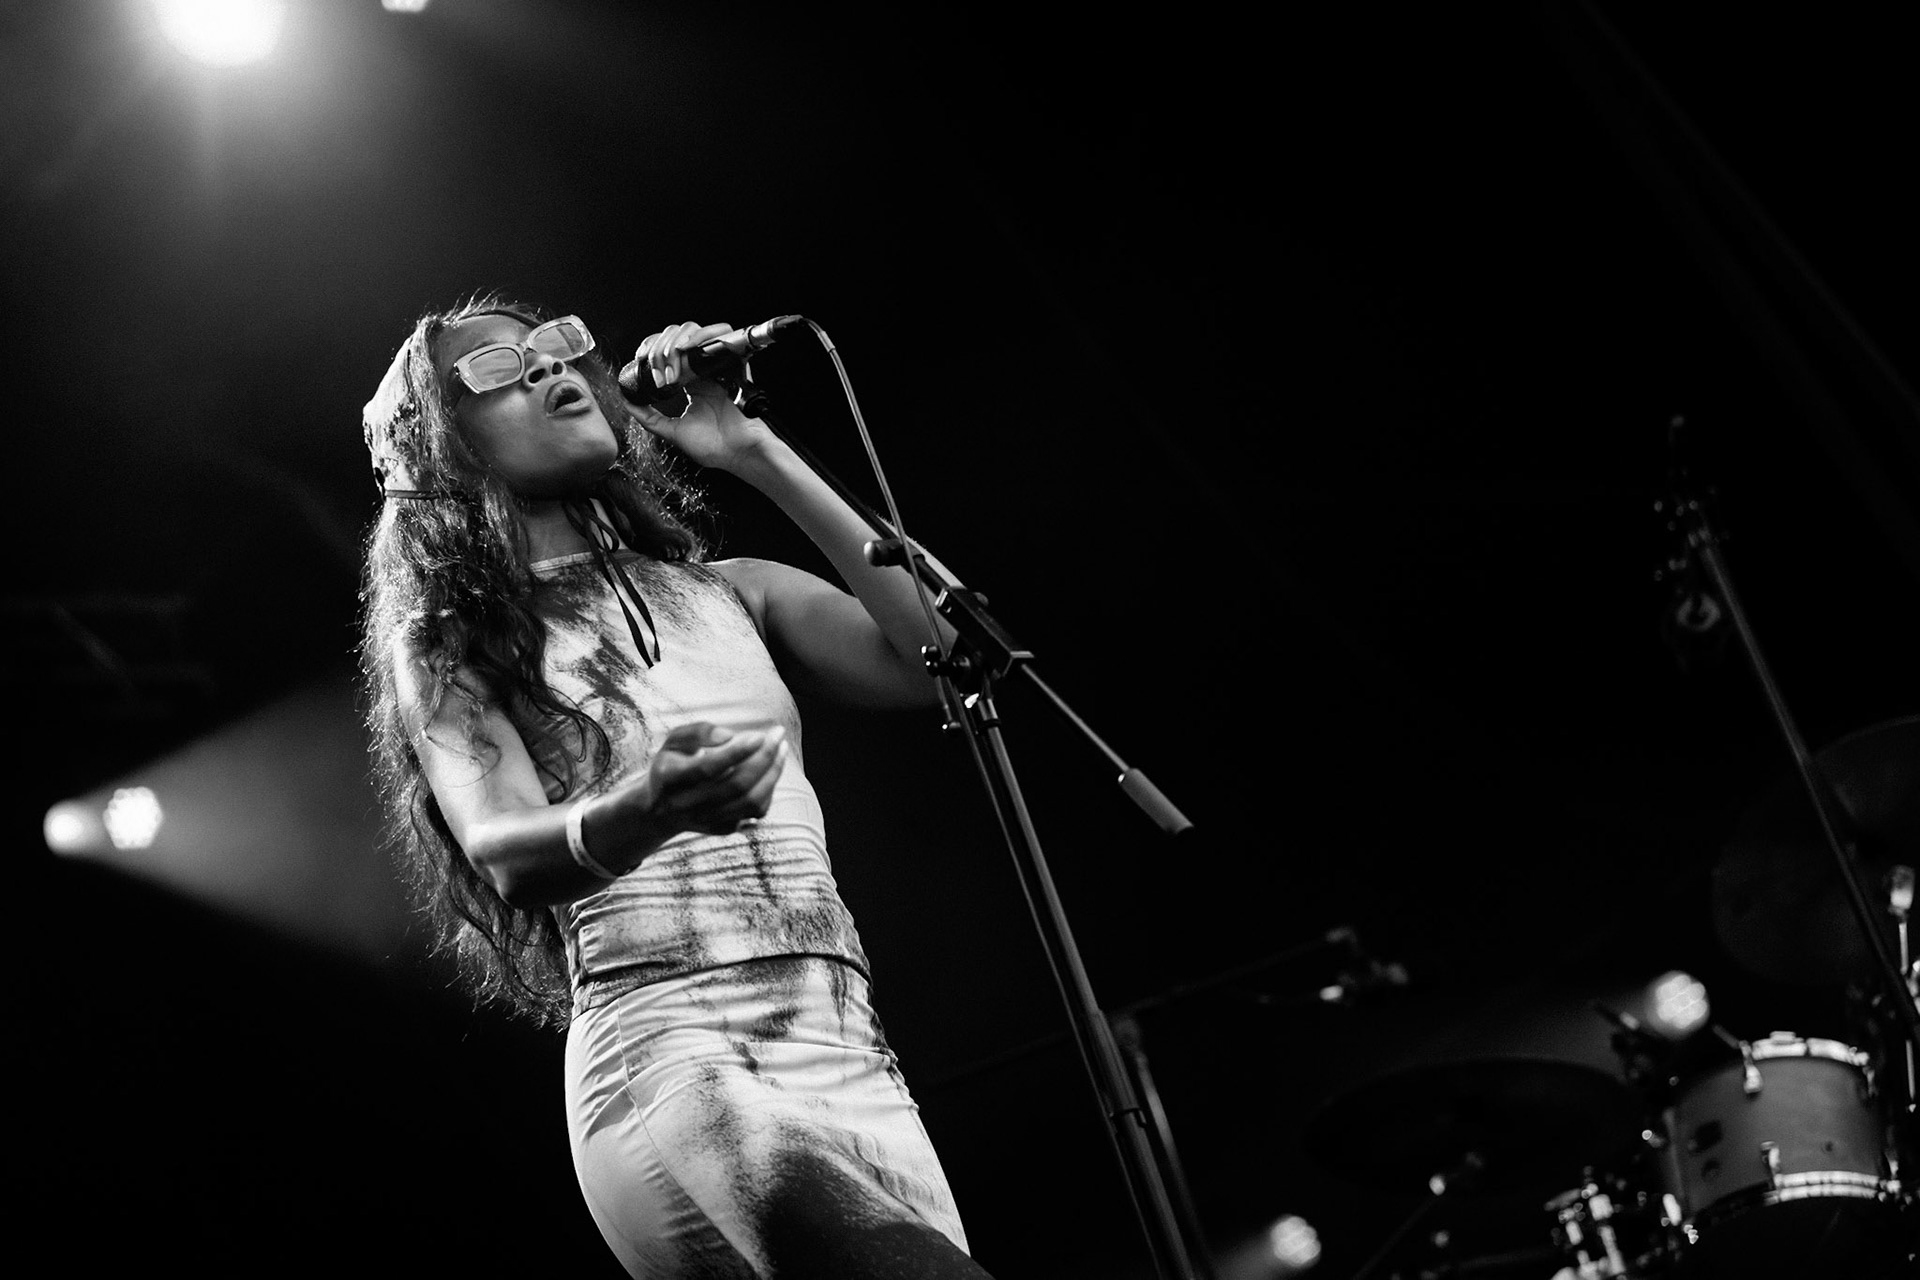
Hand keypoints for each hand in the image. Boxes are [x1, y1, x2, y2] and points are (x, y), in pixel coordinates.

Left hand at [629, 321, 774, 472]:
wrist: (738, 453)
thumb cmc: (713, 446)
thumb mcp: (672, 432)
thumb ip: (649, 417)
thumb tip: (627, 402)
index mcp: (689, 383)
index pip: (666, 351)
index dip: (651, 348)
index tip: (641, 360)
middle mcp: (702, 371)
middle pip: (676, 337)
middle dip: (659, 348)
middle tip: (655, 369)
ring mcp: (716, 365)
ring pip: (693, 331)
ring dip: (675, 343)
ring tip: (671, 364)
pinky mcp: (733, 363)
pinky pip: (720, 334)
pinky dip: (701, 335)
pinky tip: (687, 348)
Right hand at [630, 720, 787, 837]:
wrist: (662, 809)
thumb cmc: (673, 764)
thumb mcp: (675, 742)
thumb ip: (699, 732)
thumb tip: (730, 736)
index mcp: (670, 778)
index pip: (708, 768)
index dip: (736, 752)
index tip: (759, 735)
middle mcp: (687, 804)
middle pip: (735, 785)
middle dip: (763, 758)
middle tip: (778, 734)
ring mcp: (706, 820)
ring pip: (750, 802)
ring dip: (772, 774)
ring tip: (781, 750)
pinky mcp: (722, 829)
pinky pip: (756, 811)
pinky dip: (769, 788)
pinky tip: (771, 770)